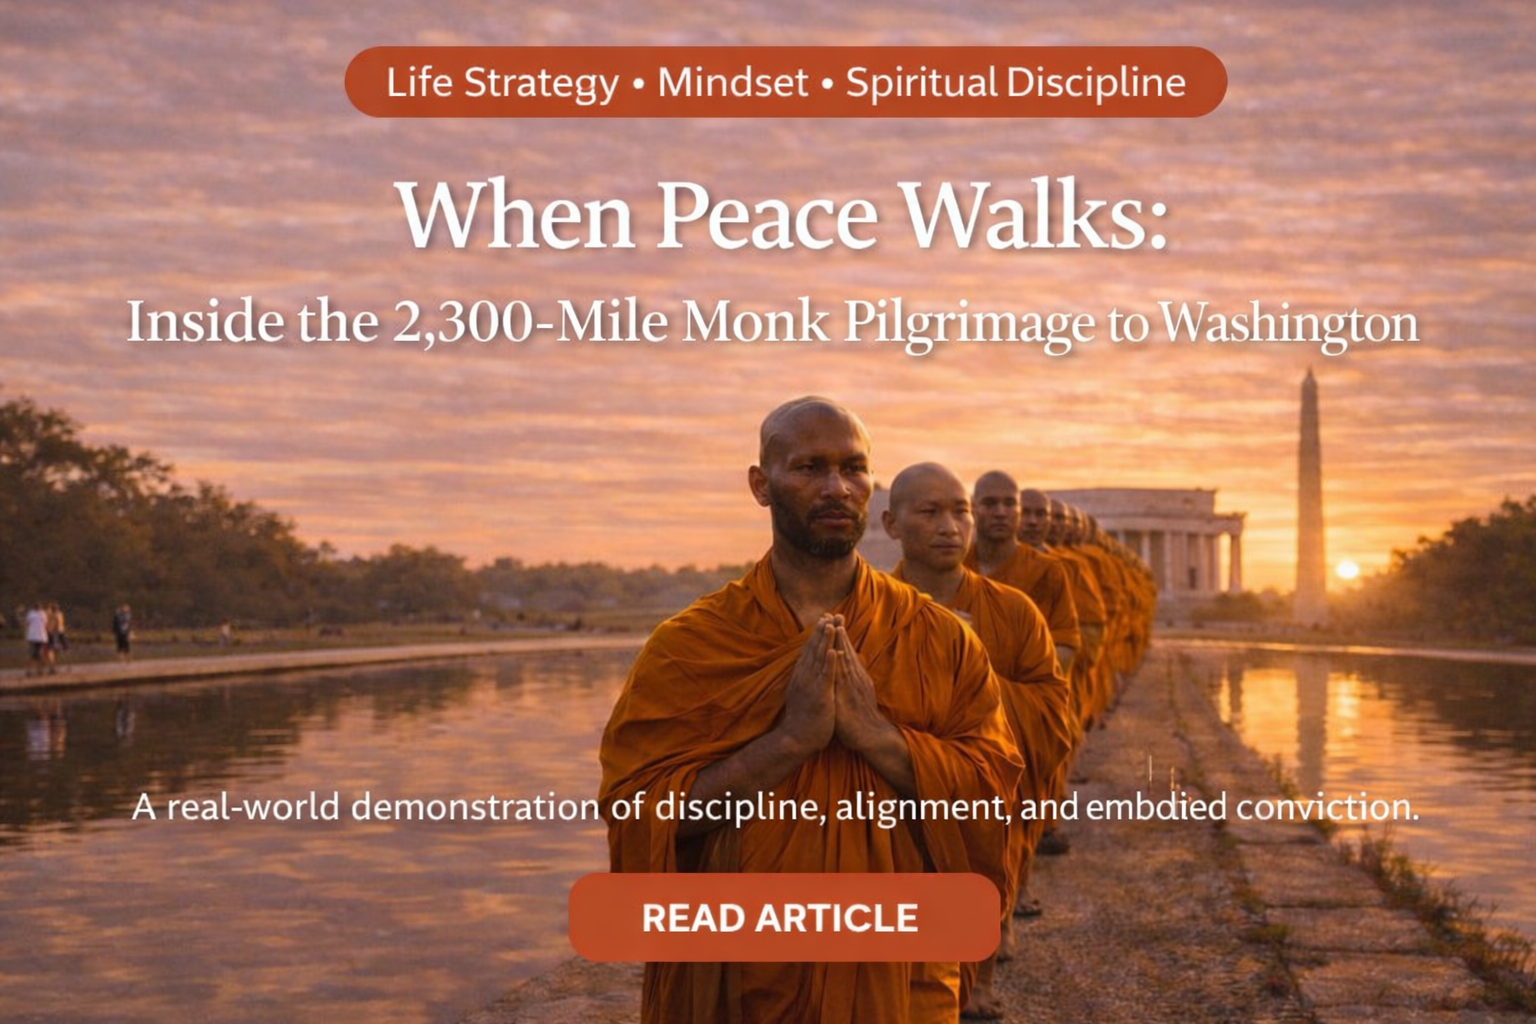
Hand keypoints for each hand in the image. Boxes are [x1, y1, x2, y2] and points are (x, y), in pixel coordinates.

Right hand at [778, 614, 837, 755]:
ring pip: (820, 659)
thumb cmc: (803, 719)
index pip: (809, 650)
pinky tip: (835, 651)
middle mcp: (804, 677)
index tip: (824, 619)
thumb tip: (808, 668)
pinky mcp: (820, 696)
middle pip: (814, 650)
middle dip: (822, 631)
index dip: (817, 634)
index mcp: (801, 676)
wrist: (796, 739)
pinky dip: (830, 663)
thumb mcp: (802, 694)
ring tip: (831, 624)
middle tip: (830, 613)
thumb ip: (805, 679)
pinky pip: (826, 677)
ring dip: (826, 641)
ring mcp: (811, 686)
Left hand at [831, 624, 886, 753]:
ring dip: (840, 643)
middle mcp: (855, 678)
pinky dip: (840, 664)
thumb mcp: (856, 694)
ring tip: (835, 626)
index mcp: (855, 677)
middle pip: (846, 651)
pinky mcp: (850, 697)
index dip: (840, 636)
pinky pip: (844, 678)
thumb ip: (851, 681)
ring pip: (845, 660)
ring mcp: (853, 687)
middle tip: (835, 613)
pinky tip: (837, 654)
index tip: (834, 619)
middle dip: (840, 632)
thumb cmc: (861, 718)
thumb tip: (846, 668)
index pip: (846, 652)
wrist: (872, 737)